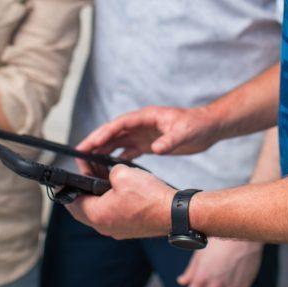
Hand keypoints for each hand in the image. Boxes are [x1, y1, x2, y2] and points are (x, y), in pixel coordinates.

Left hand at [66, 166, 175, 239]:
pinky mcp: (129, 228)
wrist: (174, 213)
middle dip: (82, 190)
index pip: (72, 202)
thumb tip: (111, 173)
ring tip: (102, 176)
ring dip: (97, 195)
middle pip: (84, 209)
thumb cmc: (150, 197)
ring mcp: (118, 229)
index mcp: (98, 215)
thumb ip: (110, 171)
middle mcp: (105, 226)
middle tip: (84, 174)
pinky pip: (113, 214)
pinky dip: (110, 201)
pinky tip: (118, 187)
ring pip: (99, 211)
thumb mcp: (123, 173)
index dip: (68, 186)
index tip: (67, 175)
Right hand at [76, 105, 221, 172]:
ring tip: (88, 164)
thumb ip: (170, 140)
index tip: (88, 144)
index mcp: (145, 117)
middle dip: (95, 143)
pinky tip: (109, 169)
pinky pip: (127, 150)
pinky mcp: (148, 143)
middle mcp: (140, 124)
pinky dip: (117, 158)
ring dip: (102, 152)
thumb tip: (157, 149)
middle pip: (112, 133)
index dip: (102, 134)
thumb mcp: (185, 132)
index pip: (118, 124)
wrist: (209, 127)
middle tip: (78, 156)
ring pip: (117, 142)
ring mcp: (143, 134)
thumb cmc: (197, 125)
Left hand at [178, 238, 263, 286]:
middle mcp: (215, 285)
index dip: (194, 286)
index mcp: (202, 277)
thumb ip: (191, 270)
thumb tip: (182, 280)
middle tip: (211, 277)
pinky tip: (233, 277)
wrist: (245, 234)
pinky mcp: (244, 286)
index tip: (197, 282)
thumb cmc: (221, 239)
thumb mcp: (201, 252)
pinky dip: (232, 286)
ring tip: (223, 275)